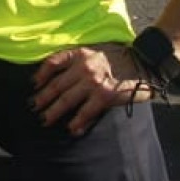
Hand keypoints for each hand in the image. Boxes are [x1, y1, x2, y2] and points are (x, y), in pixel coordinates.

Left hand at [27, 43, 150, 134]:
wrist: (145, 62)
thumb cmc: (120, 57)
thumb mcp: (96, 51)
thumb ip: (79, 60)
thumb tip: (57, 76)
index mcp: (80, 53)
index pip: (53, 62)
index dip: (41, 75)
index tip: (33, 84)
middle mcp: (84, 66)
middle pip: (56, 84)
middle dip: (43, 98)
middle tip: (34, 108)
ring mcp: (94, 81)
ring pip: (66, 99)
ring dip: (53, 111)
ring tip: (45, 120)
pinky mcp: (104, 95)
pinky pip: (85, 111)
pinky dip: (77, 121)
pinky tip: (72, 129)